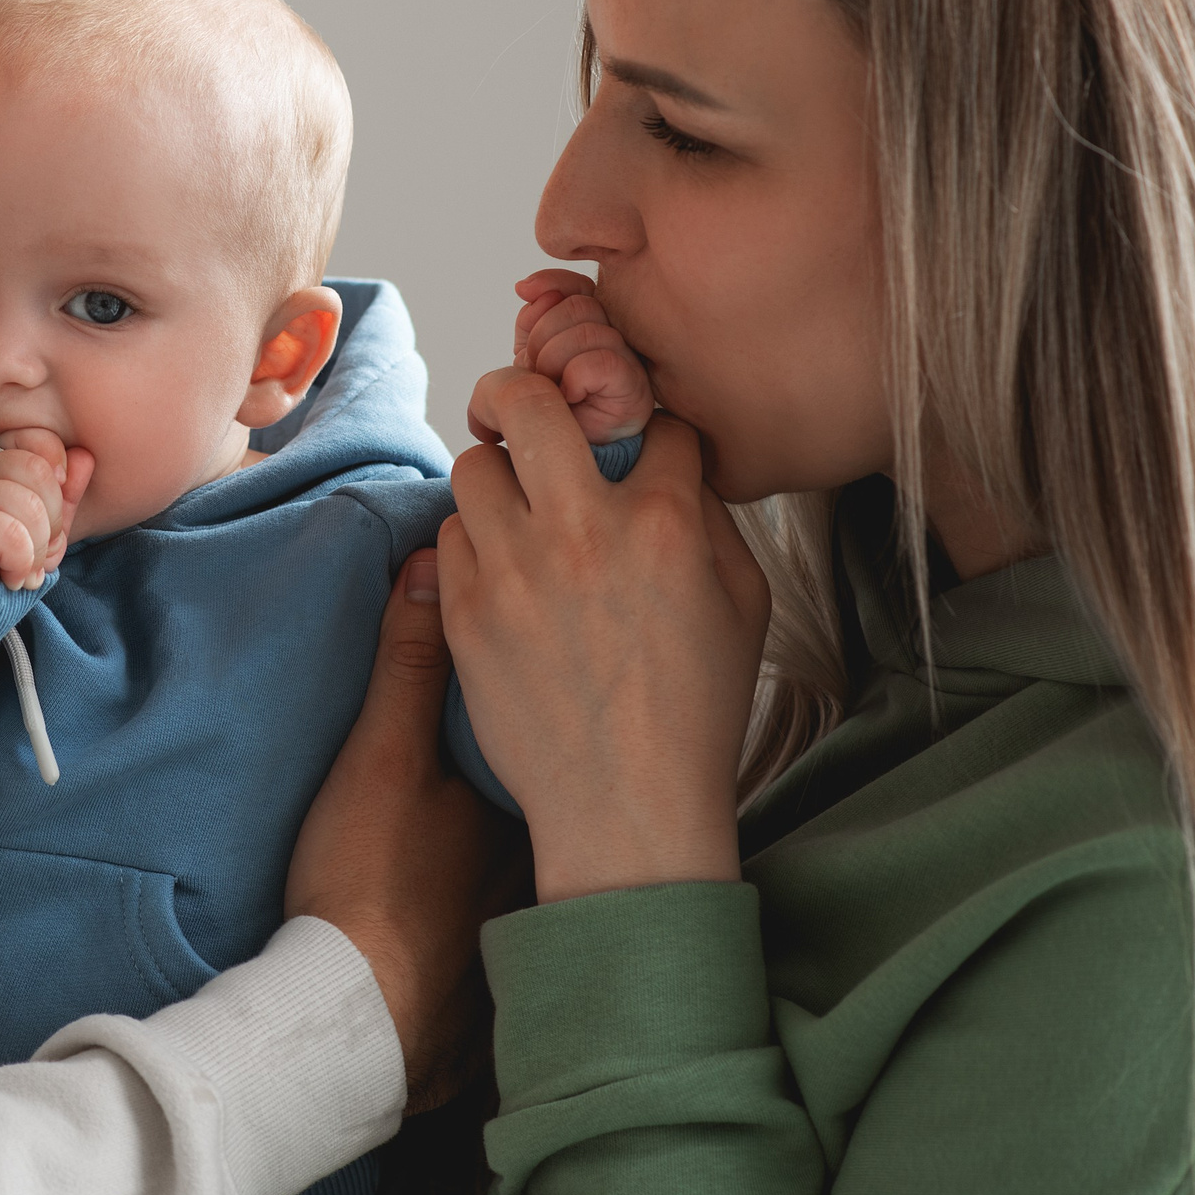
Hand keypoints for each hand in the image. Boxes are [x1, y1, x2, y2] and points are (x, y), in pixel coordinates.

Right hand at [0, 429, 94, 588]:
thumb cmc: (5, 559)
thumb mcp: (45, 524)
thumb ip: (66, 493)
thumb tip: (84, 457)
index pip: (40, 440)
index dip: (60, 477)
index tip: (53, 513)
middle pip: (41, 474)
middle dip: (53, 522)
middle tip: (37, 550)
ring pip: (31, 507)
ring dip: (37, 551)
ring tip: (23, 567)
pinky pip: (13, 537)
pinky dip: (21, 565)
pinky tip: (10, 576)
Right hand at [288, 552, 530, 1110]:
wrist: (352, 1023)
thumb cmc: (368, 883)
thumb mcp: (381, 755)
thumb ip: (411, 660)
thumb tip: (433, 564)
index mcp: (534, 786)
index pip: (558, 707)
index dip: (539, 675)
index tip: (513, 656)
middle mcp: (550, 847)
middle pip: (550, 768)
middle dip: (532, 738)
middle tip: (491, 718)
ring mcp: (527, 905)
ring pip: (531, 828)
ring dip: (509, 804)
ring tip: (460, 790)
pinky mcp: (497, 953)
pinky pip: (510, 882)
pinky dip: (488, 862)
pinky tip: (446, 861)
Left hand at [443, 380, 768, 903]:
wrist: (625, 805)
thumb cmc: (694, 712)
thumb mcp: (743, 606)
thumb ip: (709, 521)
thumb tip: (672, 467)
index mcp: (664, 523)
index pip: (650, 421)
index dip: (647, 428)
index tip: (637, 447)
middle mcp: (581, 531)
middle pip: (529, 400)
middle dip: (523, 389)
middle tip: (524, 408)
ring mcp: (513, 569)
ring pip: (474, 464)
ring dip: (497, 477)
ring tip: (517, 508)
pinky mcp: (464, 610)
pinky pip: (450, 534)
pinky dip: (474, 541)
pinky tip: (501, 568)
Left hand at [475, 268, 654, 445]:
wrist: (553, 465)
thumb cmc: (544, 413)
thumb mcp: (529, 356)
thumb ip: (533, 317)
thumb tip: (527, 287)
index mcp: (594, 326)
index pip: (578, 284)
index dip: (549, 285)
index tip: (524, 292)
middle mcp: (619, 340)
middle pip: (577, 305)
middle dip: (541, 338)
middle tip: (537, 373)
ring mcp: (631, 364)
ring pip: (586, 331)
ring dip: (553, 362)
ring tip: (552, 390)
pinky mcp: (636, 392)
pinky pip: (598, 362)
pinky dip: (574, 378)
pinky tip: (570, 398)